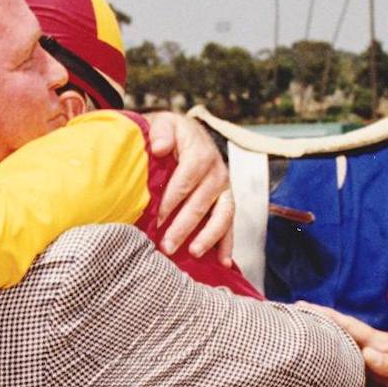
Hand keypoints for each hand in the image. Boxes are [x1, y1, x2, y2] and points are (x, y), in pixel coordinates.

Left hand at [147, 112, 233, 263]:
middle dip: (185, 226)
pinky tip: (222, 262)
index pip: (187, 178)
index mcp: (200, 151)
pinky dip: (227, 244)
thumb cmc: (168, 133)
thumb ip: (161, 131)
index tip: (157, 218)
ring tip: (194, 253)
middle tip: (167, 246)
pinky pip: (229, 224)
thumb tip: (160, 147)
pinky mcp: (226, 201)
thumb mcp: (163, 123)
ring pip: (222, 215)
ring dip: (208, 237)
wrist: (185, 134)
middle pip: (203, 201)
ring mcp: (224, 188)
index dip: (173, 199)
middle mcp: (217, 170)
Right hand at [303, 304, 387, 386]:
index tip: (302, 306)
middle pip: (340, 330)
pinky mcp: (377, 369)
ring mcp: (374, 356)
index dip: (324, 315)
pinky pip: (350, 359)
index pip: (346, 325)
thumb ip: (387, 362)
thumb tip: (364, 354)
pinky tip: (326, 358)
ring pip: (343, 344)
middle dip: (317, 321)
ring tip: (302, 333)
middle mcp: (373, 345)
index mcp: (379, 341)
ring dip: (324, 337)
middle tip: (293, 315)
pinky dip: (336, 355)